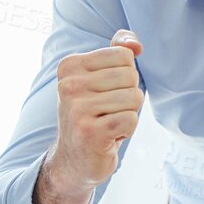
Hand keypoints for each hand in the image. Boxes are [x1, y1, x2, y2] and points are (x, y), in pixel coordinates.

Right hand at [34, 29, 143, 203]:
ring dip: (128, 114)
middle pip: (130, 76)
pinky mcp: (89, 132)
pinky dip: (127, 130)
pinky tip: (110, 136)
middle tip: (108, 112)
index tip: (105, 93)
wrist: (74, 160)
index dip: (125, 77)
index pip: (123, 55)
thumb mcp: (102, 78)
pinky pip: (131, 119)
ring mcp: (76, 109)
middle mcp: (68, 85)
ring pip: (133, 98)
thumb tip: (135, 44)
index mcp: (70, 65)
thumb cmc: (94, 114)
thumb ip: (118, 51)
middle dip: (128, 97)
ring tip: (108, 123)